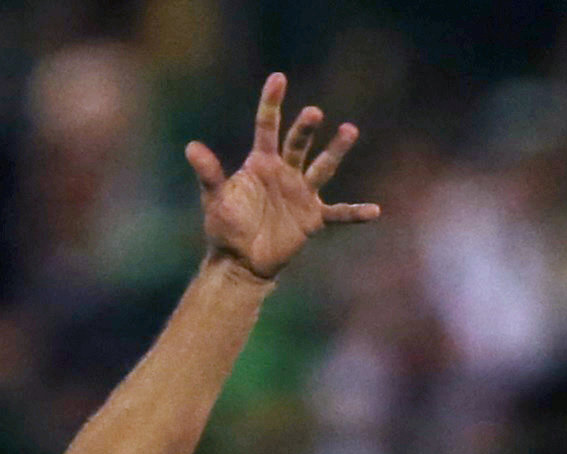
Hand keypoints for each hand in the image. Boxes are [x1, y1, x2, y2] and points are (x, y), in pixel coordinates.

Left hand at [187, 72, 377, 284]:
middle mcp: (285, 172)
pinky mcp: (313, 218)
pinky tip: (374, 212)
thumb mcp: (215, 201)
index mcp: (261, 164)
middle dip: (306, 128)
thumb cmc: (225, 229)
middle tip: (313, 113)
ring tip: (350, 129)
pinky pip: (338, 213)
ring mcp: (302, 194)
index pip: (267, 127)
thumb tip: (191, 147)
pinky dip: (355, 213)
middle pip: (298, 144)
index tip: (279, 78)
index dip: (272, 103)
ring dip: (336, 150)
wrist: (241, 263)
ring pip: (323, 167)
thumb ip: (209, 174)